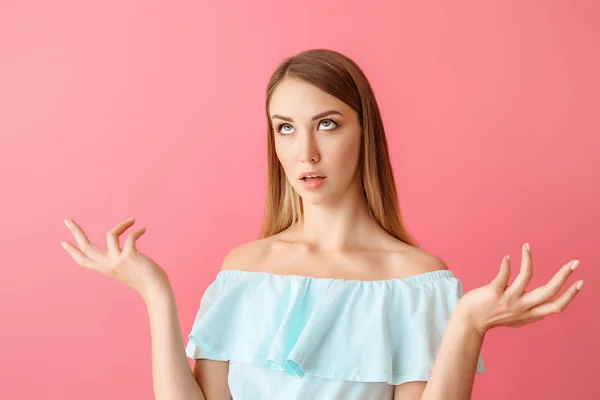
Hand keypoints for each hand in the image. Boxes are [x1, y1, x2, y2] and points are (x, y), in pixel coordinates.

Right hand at [61, 217, 169, 297]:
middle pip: (86, 247)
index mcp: (106, 269)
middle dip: (75, 232)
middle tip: (67, 220)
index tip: (63, 242)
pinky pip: (130, 237)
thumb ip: (122, 261)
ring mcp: (118, 260)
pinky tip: (143, 229)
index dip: (72, 251)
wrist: (156, 291)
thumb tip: (127, 247)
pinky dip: (137, 231)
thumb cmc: (146, 281)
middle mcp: (109, 265)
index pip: (84, 260)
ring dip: (121, 225)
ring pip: (110, 235)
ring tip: (132, 220)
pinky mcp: (130, 256)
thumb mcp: (128, 270)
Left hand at [456, 243, 582, 335]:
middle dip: (564, 276)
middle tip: (574, 263)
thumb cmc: (492, 317)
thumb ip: (530, 313)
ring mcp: (508, 300)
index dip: (570, 295)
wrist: (468, 322)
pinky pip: (503, 276)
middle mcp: (521, 308)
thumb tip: (543, 307)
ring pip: (526, 278)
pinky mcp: (493, 293)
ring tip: (526, 247)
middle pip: (549, 292)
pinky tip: (508, 257)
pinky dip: (507, 265)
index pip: (556, 306)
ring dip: (529, 260)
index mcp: (530, 314)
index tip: (580, 282)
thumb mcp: (516, 319)